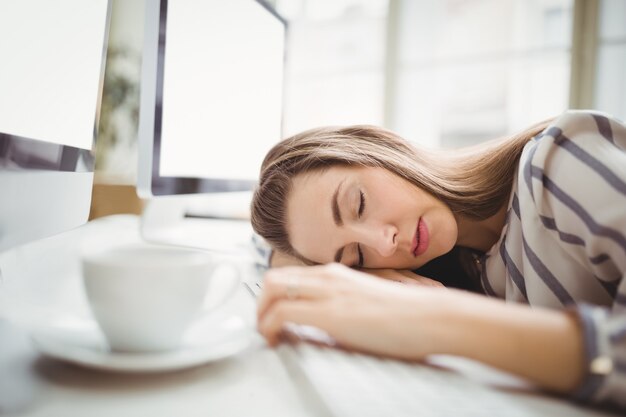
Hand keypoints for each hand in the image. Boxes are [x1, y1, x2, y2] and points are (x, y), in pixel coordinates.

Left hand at [257, 263, 448, 359]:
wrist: (431, 318)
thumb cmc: (408, 317)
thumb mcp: (366, 303)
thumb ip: (342, 306)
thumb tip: (325, 327)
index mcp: (337, 274)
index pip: (290, 276)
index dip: (273, 297)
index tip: (272, 318)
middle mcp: (328, 277)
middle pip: (274, 278)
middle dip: (260, 304)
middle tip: (263, 327)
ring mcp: (328, 292)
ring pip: (272, 290)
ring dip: (261, 314)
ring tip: (267, 336)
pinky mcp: (330, 313)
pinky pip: (282, 313)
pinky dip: (269, 328)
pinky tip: (277, 341)